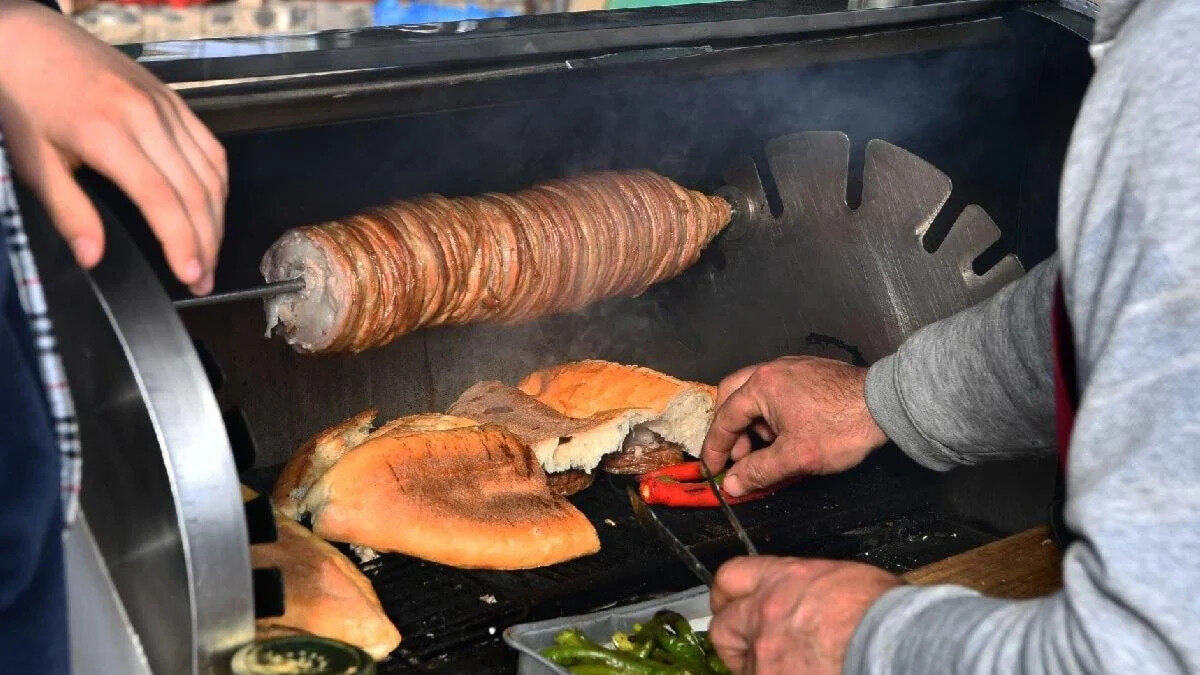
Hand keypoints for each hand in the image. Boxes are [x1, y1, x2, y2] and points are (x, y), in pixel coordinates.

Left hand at [0, 0, 225, 294]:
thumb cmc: (23, 97)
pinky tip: (213, 210)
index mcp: (107, 133)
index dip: (181, 242)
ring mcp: (165, 106)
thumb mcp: (32, 159)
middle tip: (203, 279)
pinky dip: (219, 185)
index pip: (162, 199)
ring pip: (212, 174)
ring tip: (210, 253)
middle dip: (206, 242)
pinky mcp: (174, 100)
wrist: (28, 38)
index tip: (189, 275)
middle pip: (195, 192)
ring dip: (217, 219)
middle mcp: (146, 117)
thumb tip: (93, 257)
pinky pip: (212, 149)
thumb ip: (67, 210)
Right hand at [701, 356, 886, 496]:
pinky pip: (777, 390)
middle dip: (730, 429)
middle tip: (739, 456)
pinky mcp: (809, 371)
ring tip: (769, 449)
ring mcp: (792, 367)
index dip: (716, 447)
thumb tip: (731, 485)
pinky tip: (787, 433)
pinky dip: (771, 412)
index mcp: (762, 386)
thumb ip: (758, 471)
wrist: (887, 406)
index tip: (713, 469)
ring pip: (756, 393)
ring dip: (753, 422)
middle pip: (733, 397)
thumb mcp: (795, 457)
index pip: (725, 418)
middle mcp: (772, 369)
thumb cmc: (840, 429)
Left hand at [709, 556, 902, 673]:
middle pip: (723, 628)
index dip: (729, 595)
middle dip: (734, 640)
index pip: (731, 577)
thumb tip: (816, 600)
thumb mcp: (846, 578)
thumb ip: (815, 589)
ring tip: (790, 667)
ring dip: (761, 668)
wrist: (896, 645)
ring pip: (743, 666)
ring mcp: (765, 656)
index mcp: (783, 579)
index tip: (731, 606)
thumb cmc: (885, 614)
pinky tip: (805, 674)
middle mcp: (765, 615)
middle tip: (751, 650)